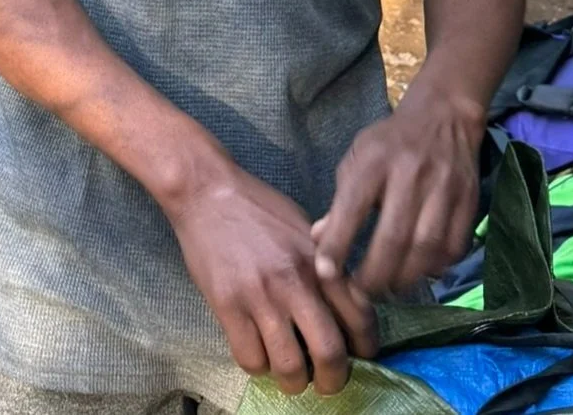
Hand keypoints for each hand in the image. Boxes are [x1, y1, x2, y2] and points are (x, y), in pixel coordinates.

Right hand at [167, 165, 377, 395]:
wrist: (207, 191)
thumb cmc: (257, 206)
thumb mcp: (303, 226)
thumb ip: (327, 261)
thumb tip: (349, 298)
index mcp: (320, 259)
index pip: (360, 317)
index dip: (366, 348)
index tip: (359, 356)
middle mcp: (296, 281)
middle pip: (330, 353)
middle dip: (333, 379)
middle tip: (327, 381)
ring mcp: (260, 296)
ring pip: (289, 366)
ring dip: (294, 380)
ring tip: (292, 372)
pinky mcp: (227, 306)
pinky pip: (250, 359)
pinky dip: (259, 366)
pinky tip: (260, 352)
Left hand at [311, 88, 481, 296]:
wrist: (443, 115)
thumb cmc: (390, 143)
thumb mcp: (357, 159)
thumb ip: (340, 202)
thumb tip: (318, 242)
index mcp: (374, 160)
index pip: (352, 207)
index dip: (337, 244)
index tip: (326, 274)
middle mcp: (410, 172)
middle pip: (393, 237)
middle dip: (374, 276)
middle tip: (362, 294)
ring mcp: (444, 187)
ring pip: (426, 248)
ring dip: (405, 278)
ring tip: (389, 288)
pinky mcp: (469, 199)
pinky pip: (453, 246)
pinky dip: (436, 268)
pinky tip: (420, 272)